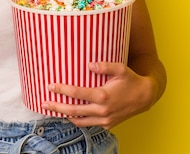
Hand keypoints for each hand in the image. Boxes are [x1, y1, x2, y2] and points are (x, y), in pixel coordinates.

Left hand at [43, 62, 157, 128]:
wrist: (145, 97)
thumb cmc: (132, 80)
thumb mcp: (121, 68)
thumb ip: (105, 66)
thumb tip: (89, 65)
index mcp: (103, 96)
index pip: (77, 94)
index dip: (62, 90)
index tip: (50, 87)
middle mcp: (102, 111)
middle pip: (73, 111)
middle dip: (56, 107)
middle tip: (43, 104)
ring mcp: (104, 120)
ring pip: (79, 121)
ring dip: (65, 116)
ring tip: (53, 111)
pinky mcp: (107, 124)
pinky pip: (89, 124)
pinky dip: (78, 120)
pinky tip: (71, 115)